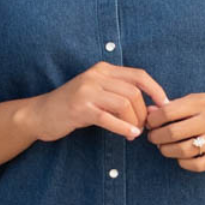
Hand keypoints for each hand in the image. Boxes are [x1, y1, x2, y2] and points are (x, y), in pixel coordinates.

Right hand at [24, 61, 168, 144]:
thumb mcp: (96, 93)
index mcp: (103, 69)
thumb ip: (119, 94)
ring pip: (124, 104)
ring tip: (134, 132)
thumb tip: (150, 107)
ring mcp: (87, 91)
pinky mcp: (80, 108)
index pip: (139, 75)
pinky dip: (123, 128)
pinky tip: (130, 136)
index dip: (156, 90)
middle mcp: (96, 76)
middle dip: (143, 113)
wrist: (40, 114)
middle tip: (143, 127)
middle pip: (133, 92)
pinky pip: (109, 118)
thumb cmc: (72, 107)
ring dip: (134, 122)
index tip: (165, 105)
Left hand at [142, 93, 204, 170]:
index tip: (150, 123)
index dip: (153, 120)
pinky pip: (196, 165)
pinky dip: (183, 163)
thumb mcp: (201, 100)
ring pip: (183, 150)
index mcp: (204, 103)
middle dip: (156, 137)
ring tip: (163, 147)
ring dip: (166, 151)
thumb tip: (149, 113)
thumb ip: (176, 106)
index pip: (169, 112)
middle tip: (153, 138)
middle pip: (173, 132)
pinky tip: (180, 157)